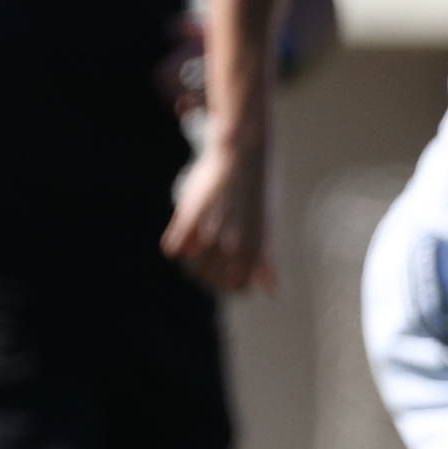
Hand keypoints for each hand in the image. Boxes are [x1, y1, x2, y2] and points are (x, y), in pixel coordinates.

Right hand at [162, 125, 272, 294]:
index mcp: (253, 251)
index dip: (228, 283)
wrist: (242, 156)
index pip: (235, 286)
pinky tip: (184, 235)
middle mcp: (232, 246)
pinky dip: (177, 243)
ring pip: (190, 266)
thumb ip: (264, 262)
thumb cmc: (255, 194)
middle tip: (208, 254)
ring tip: (198, 243)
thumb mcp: (265, 229)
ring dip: (193, 259)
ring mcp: (209, 232)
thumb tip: (273, 292)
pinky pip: (174, 247)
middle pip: (208, 279)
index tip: (223, 272)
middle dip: (207, 272)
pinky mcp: (190, 217)